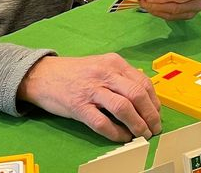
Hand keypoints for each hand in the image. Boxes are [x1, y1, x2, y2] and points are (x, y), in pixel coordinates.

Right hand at [17, 53, 161, 141]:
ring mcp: (91, 90)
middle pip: (137, 95)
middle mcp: (105, 73)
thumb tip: (144, 96)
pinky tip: (122, 138)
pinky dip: (116, 133)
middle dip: (150, 115)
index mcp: (114, 62)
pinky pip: (102, 123)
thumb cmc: (74, 72)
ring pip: (123, 108)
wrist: (42, 75)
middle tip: (154, 129)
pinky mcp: (78, 106)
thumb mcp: (101, 66)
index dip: (154, 102)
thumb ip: (121, 76)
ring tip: (142, 135)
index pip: (143, 82)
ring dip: (137, 125)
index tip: (157, 114)